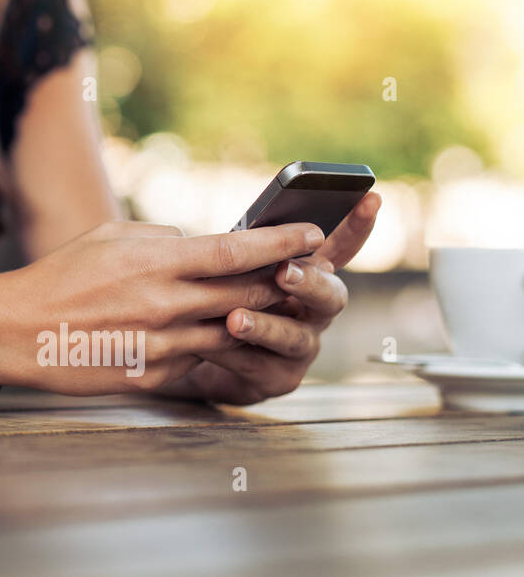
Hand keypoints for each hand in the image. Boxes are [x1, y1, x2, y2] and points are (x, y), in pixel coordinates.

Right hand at [0, 217, 327, 394]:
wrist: (18, 332)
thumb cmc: (63, 276)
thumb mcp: (112, 238)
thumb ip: (165, 240)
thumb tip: (207, 245)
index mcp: (158, 263)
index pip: (238, 251)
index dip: (283, 242)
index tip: (315, 234)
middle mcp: (167, 305)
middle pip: (248, 294)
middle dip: (285, 282)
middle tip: (311, 271)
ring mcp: (163, 346)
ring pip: (232, 333)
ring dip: (258, 319)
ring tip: (277, 306)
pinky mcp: (154, 376)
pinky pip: (200, 360)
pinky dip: (215, 346)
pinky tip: (220, 336)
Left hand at [159, 191, 381, 404]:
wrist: (206, 355)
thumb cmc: (228, 298)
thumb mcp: (240, 267)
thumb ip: (254, 250)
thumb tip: (247, 229)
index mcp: (312, 276)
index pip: (342, 247)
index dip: (357, 225)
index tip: (369, 198)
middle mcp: (316, 312)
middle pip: (329, 296)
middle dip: (309, 282)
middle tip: (284, 270)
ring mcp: (302, 347)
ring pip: (293, 337)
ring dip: (265, 326)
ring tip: (236, 319)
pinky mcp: (279, 378)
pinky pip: (257, 365)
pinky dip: (232, 352)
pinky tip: (211, 343)